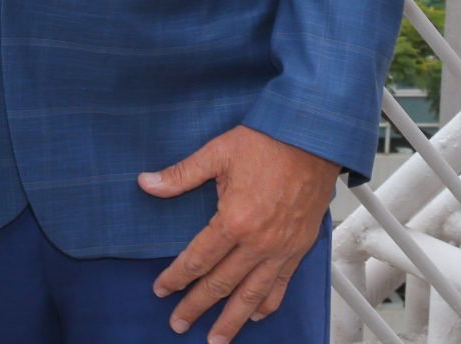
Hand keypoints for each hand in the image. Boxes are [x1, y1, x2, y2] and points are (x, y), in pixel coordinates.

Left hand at [139, 127, 336, 342]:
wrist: (314, 138)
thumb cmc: (268, 142)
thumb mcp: (217, 153)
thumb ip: (181, 175)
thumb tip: (147, 183)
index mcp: (234, 221)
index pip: (198, 259)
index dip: (176, 277)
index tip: (161, 290)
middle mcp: (258, 243)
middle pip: (221, 284)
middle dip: (197, 306)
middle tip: (178, 323)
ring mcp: (281, 249)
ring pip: (252, 295)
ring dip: (232, 320)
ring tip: (216, 340)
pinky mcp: (299, 248)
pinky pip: (282, 285)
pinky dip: (268, 304)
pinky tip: (257, 315)